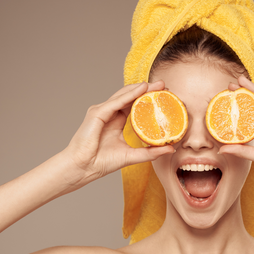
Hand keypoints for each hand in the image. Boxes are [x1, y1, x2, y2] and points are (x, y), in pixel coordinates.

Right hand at [60, 81, 174, 188]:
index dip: (148, 99)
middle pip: (130, 97)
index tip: (165, 96)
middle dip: (147, 90)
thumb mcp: (132, 156)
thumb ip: (150, 152)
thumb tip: (170, 149)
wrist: (83, 168)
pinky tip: (142, 89)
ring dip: (140, 88)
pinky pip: (116, 102)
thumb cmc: (101, 162)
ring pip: (123, 95)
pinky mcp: (97, 113)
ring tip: (156, 85)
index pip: (134, 105)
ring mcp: (102, 111)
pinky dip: (130, 94)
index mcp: (116, 121)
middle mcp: (109, 113)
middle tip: (164, 86)